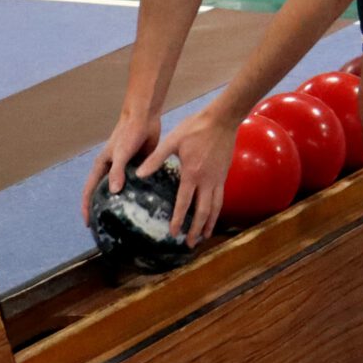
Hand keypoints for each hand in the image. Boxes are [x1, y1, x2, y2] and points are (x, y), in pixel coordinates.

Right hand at [82, 107, 163, 220]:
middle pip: (105, 194)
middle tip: (109, 228)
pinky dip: (141, 195)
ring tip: (130, 223)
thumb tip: (113, 192)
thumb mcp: (121, 153)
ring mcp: (126, 170)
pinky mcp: (139, 168)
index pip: (90, 191)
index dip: (87, 208)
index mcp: (102, 167)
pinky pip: (138, 185)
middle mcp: (112, 170)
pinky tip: (148, 208)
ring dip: (124, 205)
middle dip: (104, 210)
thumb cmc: (128, 133)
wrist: (144, 118)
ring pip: (123, 192)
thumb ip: (117, 171)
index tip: (88, 224)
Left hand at [163, 108, 236, 248]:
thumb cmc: (195, 128)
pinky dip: (217, 211)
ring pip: (215, 208)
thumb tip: (138, 174)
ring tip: (203, 237)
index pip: (184, 202)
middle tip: (189, 243)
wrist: (222, 119)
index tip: (173, 233)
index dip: (179, 219)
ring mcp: (218, 179)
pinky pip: (221, 198)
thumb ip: (155, 159)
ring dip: (209, 224)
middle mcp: (207, 180)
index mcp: (192, 173)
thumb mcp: (172, 141)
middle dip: (196, 229)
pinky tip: (213, 216)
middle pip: (203, 211)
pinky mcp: (223, 175)